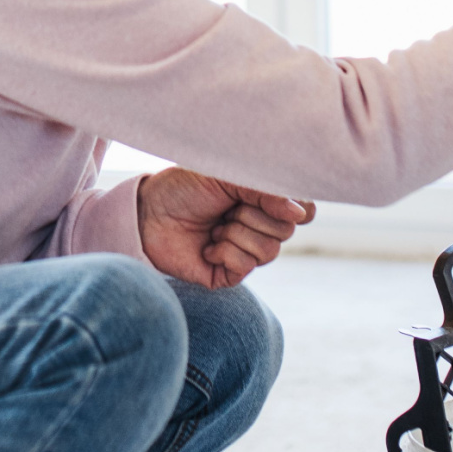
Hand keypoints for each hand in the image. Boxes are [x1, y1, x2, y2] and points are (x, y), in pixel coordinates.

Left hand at [136, 168, 313, 288]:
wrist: (147, 213)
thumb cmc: (184, 188)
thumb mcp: (227, 177)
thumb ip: (265, 191)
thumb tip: (300, 214)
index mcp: (264, 201)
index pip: (305, 210)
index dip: (294, 205)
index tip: (268, 194)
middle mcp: (260, 227)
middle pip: (287, 231)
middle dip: (254, 215)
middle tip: (227, 207)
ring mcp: (246, 252)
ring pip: (269, 251)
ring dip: (237, 234)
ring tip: (215, 226)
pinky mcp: (230, 274)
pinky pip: (247, 266)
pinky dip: (225, 252)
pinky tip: (208, 246)